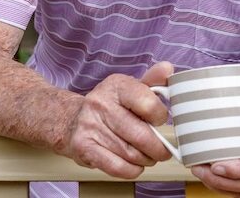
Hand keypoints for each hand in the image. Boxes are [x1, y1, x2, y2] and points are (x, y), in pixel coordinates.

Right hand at [57, 61, 174, 178]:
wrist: (71, 120)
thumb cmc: (109, 106)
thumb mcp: (130, 88)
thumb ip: (152, 80)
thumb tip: (168, 68)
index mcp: (116, 86)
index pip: (148, 103)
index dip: (160, 116)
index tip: (160, 121)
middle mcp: (101, 104)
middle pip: (141, 135)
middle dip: (158, 148)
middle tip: (163, 151)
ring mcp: (90, 126)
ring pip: (131, 154)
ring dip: (146, 159)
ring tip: (148, 156)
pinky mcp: (84, 147)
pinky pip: (117, 166)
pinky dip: (132, 170)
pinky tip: (134, 165)